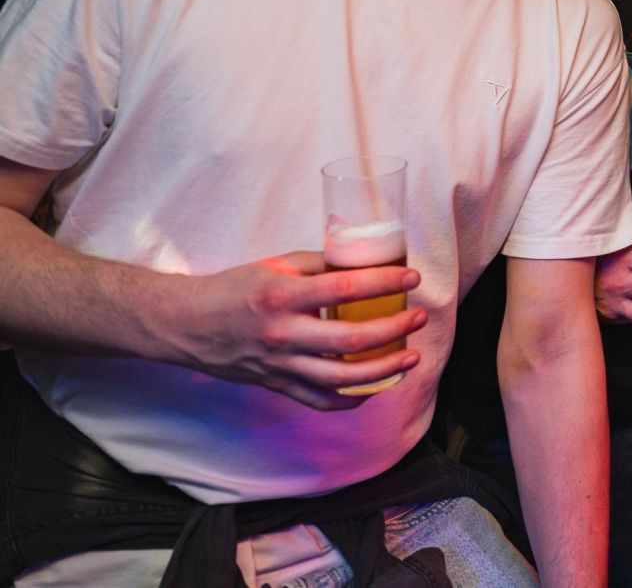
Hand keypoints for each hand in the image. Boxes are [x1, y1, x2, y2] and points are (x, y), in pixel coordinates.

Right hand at [163, 251, 423, 410]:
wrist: (185, 324)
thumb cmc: (232, 289)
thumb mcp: (274, 265)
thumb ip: (318, 264)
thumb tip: (361, 260)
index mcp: (281, 297)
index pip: (344, 289)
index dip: (384, 282)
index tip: (412, 276)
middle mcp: (282, 334)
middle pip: (350, 340)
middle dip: (394, 330)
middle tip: (418, 318)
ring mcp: (278, 365)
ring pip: (340, 379)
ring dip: (383, 370)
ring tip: (410, 358)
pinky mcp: (274, 383)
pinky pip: (317, 399)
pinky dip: (349, 399)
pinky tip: (373, 389)